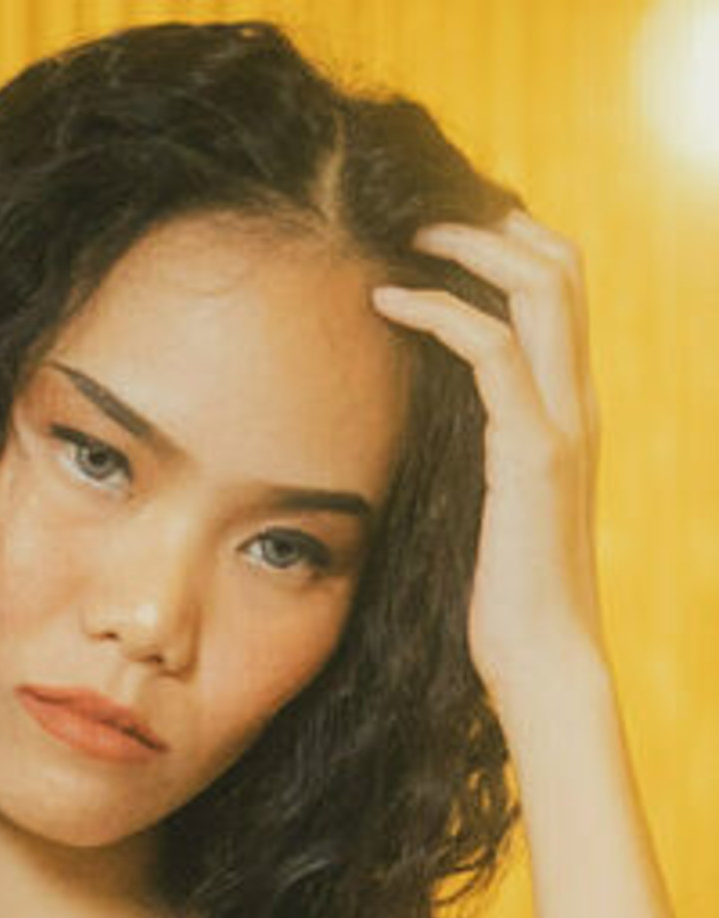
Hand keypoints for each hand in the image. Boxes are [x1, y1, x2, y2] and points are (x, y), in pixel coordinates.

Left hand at [371, 209, 606, 726]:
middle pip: (561, 266)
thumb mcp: (489, 494)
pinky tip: (388, 302)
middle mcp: (576, 401)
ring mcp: (561, 423)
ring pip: (540, 290)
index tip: (444, 227)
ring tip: (403, 237)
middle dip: (492, 223)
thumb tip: (420, 410)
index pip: (560, 290)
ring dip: (467, 247)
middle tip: (421, 215)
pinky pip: (493, 352)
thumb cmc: (504, 583)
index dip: (511, 241)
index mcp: (566, 407)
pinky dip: (441, 312)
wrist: (541, 654)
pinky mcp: (531, 454)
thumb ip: (477, 442)